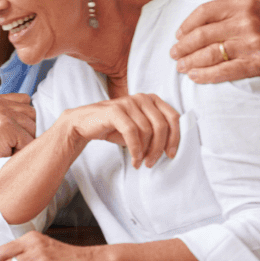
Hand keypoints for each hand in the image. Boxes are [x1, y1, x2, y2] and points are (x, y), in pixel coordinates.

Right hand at [0, 93, 35, 179]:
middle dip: (26, 131)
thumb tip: (41, 114)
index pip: (25, 101)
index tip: (11, 134)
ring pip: (33, 126)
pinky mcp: (5, 126)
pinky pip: (30, 140)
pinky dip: (23, 152)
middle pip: (32, 112)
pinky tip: (7, 155)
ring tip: (7, 149)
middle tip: (8, 144)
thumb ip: (8, 113)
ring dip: (25, 142)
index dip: (23, 119)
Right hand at [59, 93, 178, 168]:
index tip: (171, 154)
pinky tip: (134, 159)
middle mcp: (142, 98)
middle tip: (152, 163)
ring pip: (147, 131)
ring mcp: (128, 102)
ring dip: (145, 152)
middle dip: (159, 148)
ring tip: (140, 162)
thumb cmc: (114, 127)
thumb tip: (171, 148)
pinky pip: (132, 132)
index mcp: (151, 99)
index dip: (175, 138)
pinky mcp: (115, 110)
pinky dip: (135, 149)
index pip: (173, 118)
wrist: (84, 124)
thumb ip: (155, 131)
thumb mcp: (139, 128)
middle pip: (161, 126)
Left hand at [170, 0, 259, 87]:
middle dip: (184, 46)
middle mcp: (248, 22)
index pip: (206, 12)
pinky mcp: (258, 64)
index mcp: (245, 4)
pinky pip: (224, 70)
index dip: (188, 24)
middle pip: (204, 34)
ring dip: (190, 61)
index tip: (178, 34)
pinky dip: (206, 75)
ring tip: (180, 66)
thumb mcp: (258, 0)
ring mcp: (253, 43)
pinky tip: (195, 77)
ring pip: (211, 53)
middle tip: (174, 53)